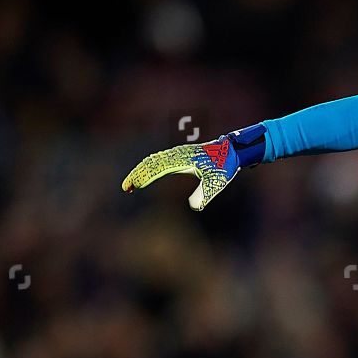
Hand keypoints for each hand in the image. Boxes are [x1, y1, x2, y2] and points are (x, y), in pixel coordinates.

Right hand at [121, 136, 239, 210]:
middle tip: (125, 188)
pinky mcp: (180, 156)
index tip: (133, 186)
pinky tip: (146, 176)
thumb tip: (194, 207)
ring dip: (141, 171)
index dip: (144, 177)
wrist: (231, 150)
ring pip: (153, 160)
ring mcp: (178, 154)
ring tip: (131, 185)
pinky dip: (149, 167)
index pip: (157, 167)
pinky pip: (160, 160)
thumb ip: (205, 194)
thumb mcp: (217, 183)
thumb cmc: (225, 166)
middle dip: (137, 174)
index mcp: (182, 159)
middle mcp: (177, 154)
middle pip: (150, 163)